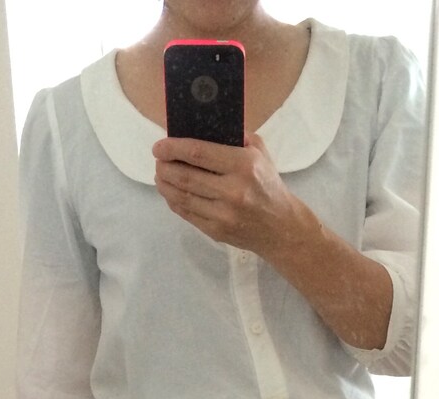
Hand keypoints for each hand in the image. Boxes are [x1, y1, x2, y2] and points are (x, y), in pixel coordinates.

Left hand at [152, 133, 301, 256]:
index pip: (199, 154)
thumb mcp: (260, 153)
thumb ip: (235, 137)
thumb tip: (203, 127)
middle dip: (165, 167)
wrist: (280, 227)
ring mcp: (223, 214)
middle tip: (158, 160)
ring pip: (182, 197)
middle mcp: (232, 191)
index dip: (174, 148)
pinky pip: (187, 214)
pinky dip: (174, 201)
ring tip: (160, 175)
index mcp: (243, 166)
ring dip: (165, 184)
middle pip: (185, 176)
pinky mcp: (216, 231)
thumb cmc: (268, 185)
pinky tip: (169, 192)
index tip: (159, 146)